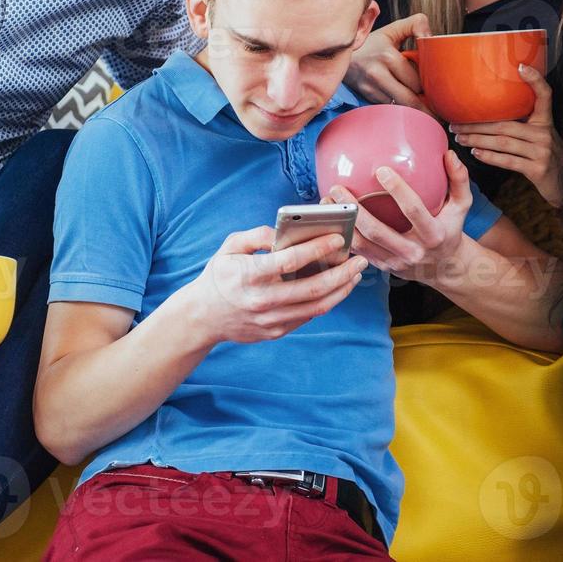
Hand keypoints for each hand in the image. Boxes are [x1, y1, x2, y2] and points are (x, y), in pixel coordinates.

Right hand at [184, 226, 367, 345]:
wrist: (202, 317)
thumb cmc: (219, 275)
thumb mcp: (230, 247)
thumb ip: (257, 235)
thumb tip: (283, 230)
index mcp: (250, 275)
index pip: (291, 261)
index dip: (317, 248)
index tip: (338, 238)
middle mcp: (263, 301)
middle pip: (313, 288)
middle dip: (342, 273)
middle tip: (360, 260)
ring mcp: (271, 320)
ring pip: (316, 306)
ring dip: (341, 290)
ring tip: (354, 274)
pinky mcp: (276, 332)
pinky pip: (308, 316)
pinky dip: (326, 301)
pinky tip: (337, 287)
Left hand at [328, 149, 471, 285]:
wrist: (445, 268)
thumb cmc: (451, 230)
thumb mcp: (461, 207)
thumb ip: (459, 180)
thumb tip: (449, 155)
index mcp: (434, 235)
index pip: (414, 210)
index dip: (398, 190)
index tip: (382, 170)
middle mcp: (413, 252)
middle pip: (379, 231)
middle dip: (356, 209)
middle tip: (338, 187)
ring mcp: (396, 263)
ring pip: (363, 244)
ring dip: (343, 223)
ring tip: (328, 201)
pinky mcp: (383, 267)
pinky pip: (359, 253)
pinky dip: (344, 235)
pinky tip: (332, 218)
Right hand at [343, 13, 431, 110]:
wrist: (340, 53)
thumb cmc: (371, 43)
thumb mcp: (393, 29)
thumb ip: (416, 25)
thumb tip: (431, 37)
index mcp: (388, 57)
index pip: (418, 82)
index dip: (427, 84)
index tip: (434, 86)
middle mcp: (377, 75)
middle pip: (410, 100)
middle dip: (423, 101)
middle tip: (433, 101)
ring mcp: (370, 88)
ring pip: (400, 107)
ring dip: (412, 107)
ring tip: (420, 102)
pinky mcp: (366, 98)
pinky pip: (390, 108)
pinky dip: (398, 106)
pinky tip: (402, 100)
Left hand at [449, 64, 562, 206]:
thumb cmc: (545, 155)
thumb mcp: (541, 134)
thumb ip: (525, 122)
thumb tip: (492, 109)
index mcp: (545, 121)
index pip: (545, 95)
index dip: (535, 80)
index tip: (520, 66)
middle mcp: (545, 133)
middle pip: (505, 124)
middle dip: (477, 124)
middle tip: (455, 123)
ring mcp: (542, 151)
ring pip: (503, 142)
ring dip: (477, 140)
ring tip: (459, 138)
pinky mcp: (538, 169)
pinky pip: (509, 161)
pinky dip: (490, 157)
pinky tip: (475, 153)